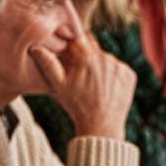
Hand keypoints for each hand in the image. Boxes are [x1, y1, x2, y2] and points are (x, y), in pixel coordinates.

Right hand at [35, 24, 136, 141]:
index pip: (79, 39)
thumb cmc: (77, 105)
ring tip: (94, 85)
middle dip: (86, 57)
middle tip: (81, 75)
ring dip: (100, 66)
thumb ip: (48, 63)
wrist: (101, 126)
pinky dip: (113, 75)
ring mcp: (120, 67)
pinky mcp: (130, 75)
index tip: (71, 51)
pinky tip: (106, 88)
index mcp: (87, 58)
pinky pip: (119, 69)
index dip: (73, 45)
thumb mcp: (59, 85)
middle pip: (93, 49)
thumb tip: (35, 46)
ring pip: (106, 59)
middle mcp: (106, 58)